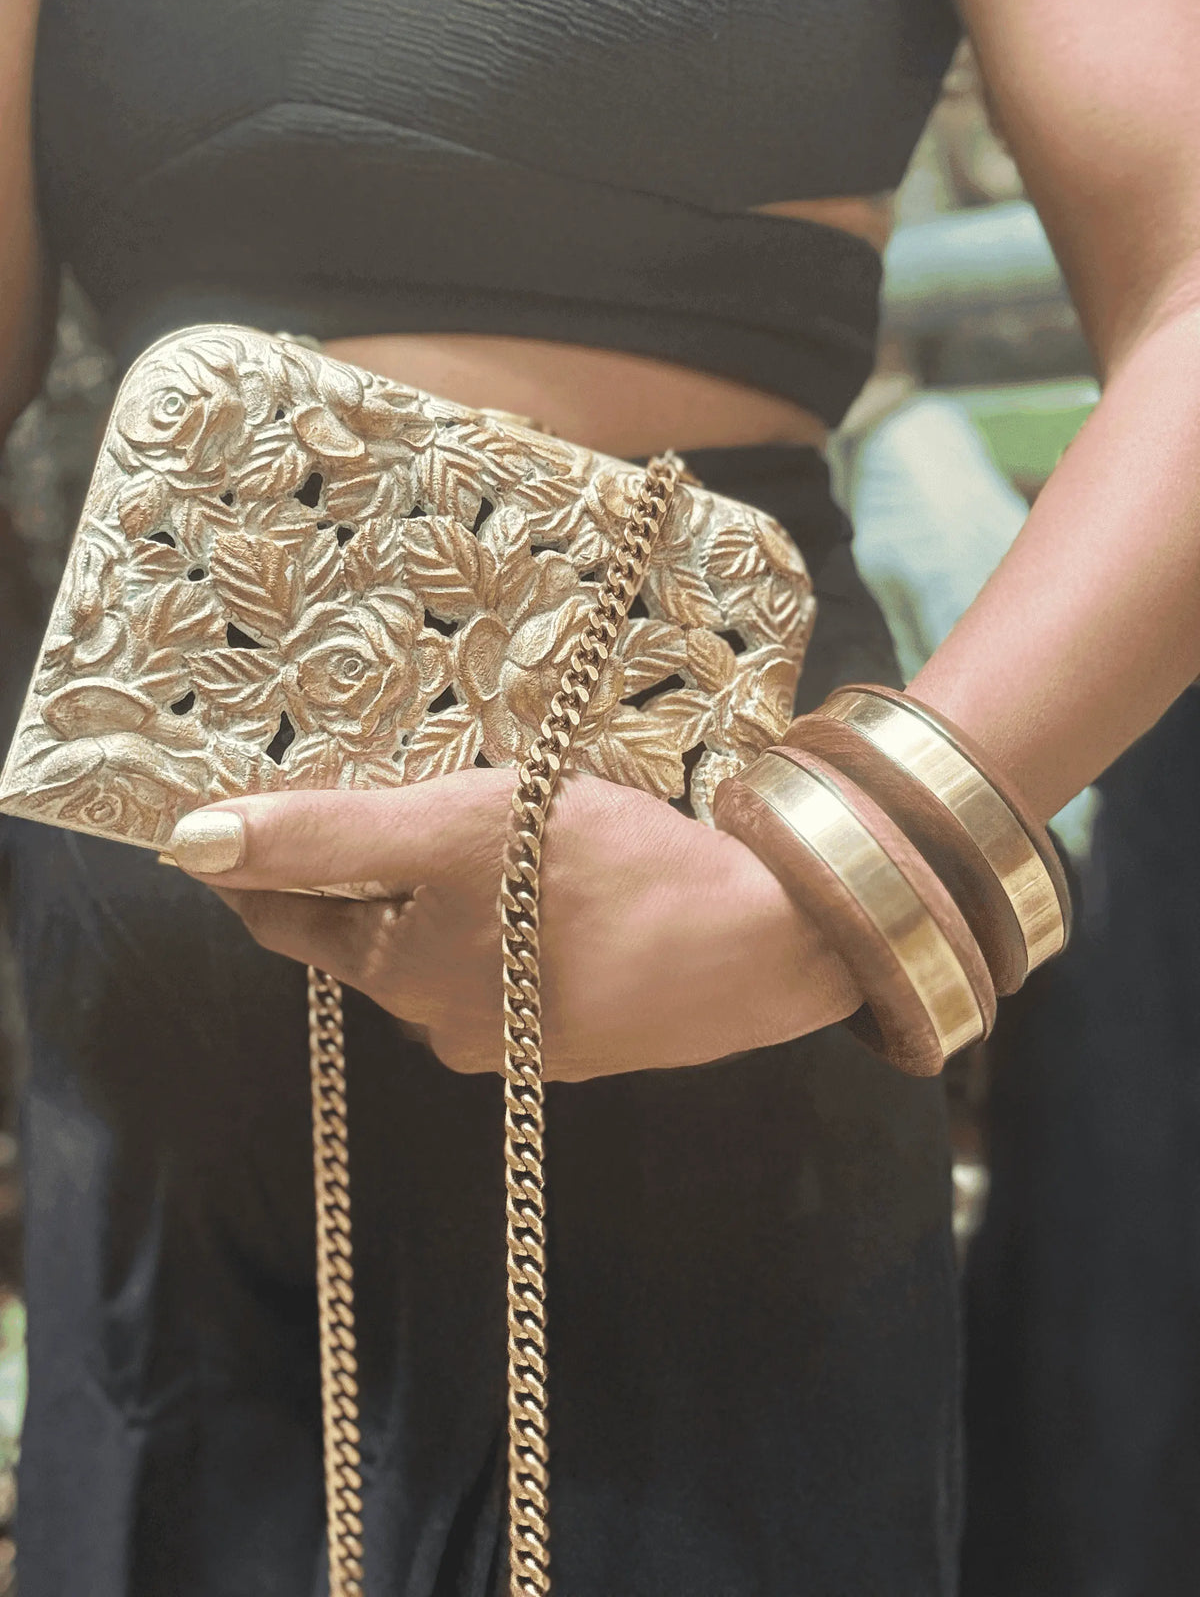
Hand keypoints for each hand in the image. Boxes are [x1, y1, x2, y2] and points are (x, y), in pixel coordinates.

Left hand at [169, 769, 862, 1079]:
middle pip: (367, 936)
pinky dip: (511, 927)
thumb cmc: (603, 877)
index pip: (285, 917)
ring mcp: (518, 1041)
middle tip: (389, 802)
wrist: (762, 947)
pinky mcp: (583, 1036)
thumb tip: (188, 843)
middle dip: (365, 875)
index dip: (260, 863)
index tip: (256, 812)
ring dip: (445, 901)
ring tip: (487, 841)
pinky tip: (558, 895)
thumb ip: (322, 835)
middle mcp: (444, 1024)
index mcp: (398, 973)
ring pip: (445, 955)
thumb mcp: (453, 827)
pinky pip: (515, 972)